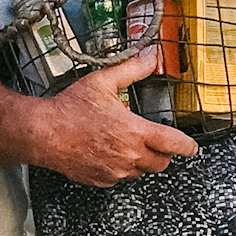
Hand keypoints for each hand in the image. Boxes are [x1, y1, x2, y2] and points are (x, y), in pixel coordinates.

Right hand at [33, 50, 199, 184]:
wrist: (43, 132)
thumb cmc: (70, 109)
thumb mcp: (103, 82)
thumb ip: (132, 69)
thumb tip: (151, 56)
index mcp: (135, 132)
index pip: (174, 144)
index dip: (187, 146)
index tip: (192, 146)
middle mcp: (129, 155)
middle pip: (161, 163)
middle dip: (161, 152)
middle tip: (153, 141)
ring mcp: (115, 171)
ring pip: (140, 171)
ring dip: (139, 159)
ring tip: (124, 143)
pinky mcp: (100, 179)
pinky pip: (118, 177)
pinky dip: (118, 167)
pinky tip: (106, 152)